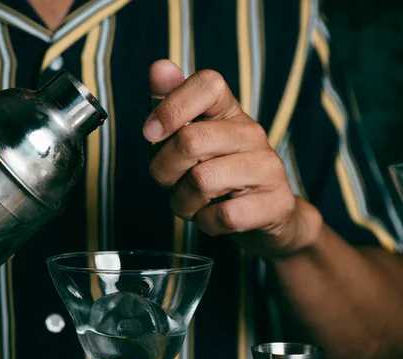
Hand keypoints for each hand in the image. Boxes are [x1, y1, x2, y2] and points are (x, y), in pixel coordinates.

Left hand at [145, 60, 322, 256]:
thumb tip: (159, 68)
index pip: (207, 83)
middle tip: (168, 182)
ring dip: (183, 202)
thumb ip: (170, 105)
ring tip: (191, 203)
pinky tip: (212, 217)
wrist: (267, 216)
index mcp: (229, 111)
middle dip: (163, 170)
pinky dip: (206, 223)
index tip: (151, 134)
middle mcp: (251, 133)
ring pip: (202, 181)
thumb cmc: (218, 174)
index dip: (171, 107)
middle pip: (190, 140)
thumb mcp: (188, 139)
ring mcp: (267, 167)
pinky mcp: (275, 203)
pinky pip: (223, 216)